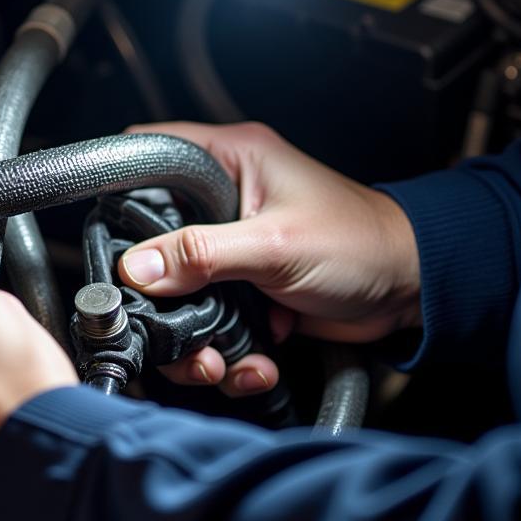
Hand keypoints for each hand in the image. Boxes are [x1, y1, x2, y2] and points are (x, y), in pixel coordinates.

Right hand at [117, 123, 419, 395]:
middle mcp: (222, 199)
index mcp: (229, 160)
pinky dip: (224, 351)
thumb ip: (203, 254)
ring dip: (192, 338)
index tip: (107, 238)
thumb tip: (137, 268)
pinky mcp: (242, 288)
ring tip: (219, 362)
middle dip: (156, 294)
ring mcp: (230, 248)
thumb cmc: (361, 242)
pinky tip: (254, 364)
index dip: (119, 189)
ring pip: (177, 292)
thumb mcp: (276, 244)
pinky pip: (209, 321)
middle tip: (165, 326)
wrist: (412, 289)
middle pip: (152, 239)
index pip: (149, 155)